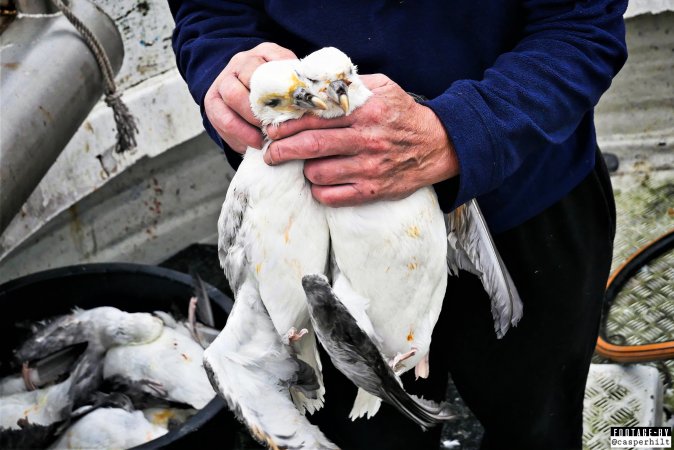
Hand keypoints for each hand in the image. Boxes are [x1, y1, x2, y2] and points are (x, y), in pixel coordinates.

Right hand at [204, 43, 296, 152]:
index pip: (269, 68)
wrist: (249, 86)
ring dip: (248, 124)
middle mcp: (239, 63)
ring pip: (231, 100)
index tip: (294, 111)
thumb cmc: (279, 86)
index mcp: (264, 53)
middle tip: (274, 129)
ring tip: (264, 140)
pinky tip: (254, 144)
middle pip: (244, 83)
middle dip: (259, 112)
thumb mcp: (292, 78)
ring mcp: (223, 81)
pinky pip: (222, 120)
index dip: (280, 92)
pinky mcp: (213, 102)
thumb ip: (301, 84)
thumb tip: (314, 101)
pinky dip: (239, 135)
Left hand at [264, 74, 459, 205]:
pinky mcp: (372, 191)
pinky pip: (331, 197)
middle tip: (271, 152)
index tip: (273, 129)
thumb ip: (352, 84)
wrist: (437, 147)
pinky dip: (318, 191)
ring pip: (318, 173)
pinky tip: (319, 183)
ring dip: (303, 170)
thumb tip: (316, 83)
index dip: (288, 124)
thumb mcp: (384, 88)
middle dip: (282, 150)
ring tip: (302, 165)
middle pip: (310, 147)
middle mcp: (366, 141)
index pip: (315, 117)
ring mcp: (369, 169)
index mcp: (365, 112)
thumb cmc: (403, 116)